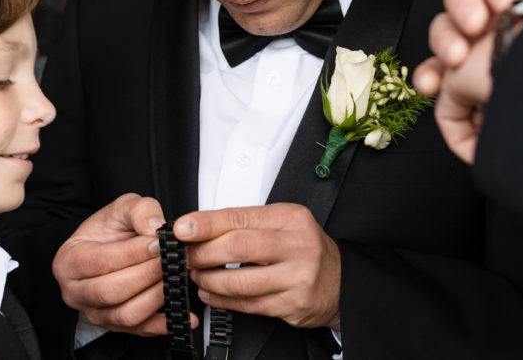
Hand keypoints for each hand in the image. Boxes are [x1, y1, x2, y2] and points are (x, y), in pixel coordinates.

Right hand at [52, 193, 196, 335]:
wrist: (111, 245)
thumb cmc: (111, 229)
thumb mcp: (122, 207)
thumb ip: (139, 211)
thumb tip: (155, 228)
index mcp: (69, 261)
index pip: (101, 262)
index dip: (133, 254)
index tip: (158, 243)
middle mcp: (76, 292)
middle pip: (112, 291)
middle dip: (147, 275)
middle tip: (172, 260)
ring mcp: (95, 312)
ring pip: (126, 314)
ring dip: (156, 296)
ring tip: (175, 277)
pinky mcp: (115, 326)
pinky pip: (140, 331)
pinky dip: (164, 324)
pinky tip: (183, 314)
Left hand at [174, 203, 340, 330]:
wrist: (341, 282)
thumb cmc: (304, 249)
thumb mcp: (282, 224)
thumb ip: (245, 224)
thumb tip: (199, 226)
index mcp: (290, 218)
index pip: (240, 218)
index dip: (206, 224)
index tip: (182, 228)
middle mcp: (296, 245)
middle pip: (238, 247)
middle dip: (203, 253)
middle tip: (185, 256)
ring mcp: (297, 277)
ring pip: (240, 281)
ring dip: (209, 280)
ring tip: (197, 277)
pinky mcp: (292, 304)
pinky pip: (248, 305)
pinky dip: (222, 301)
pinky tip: (211, 295)